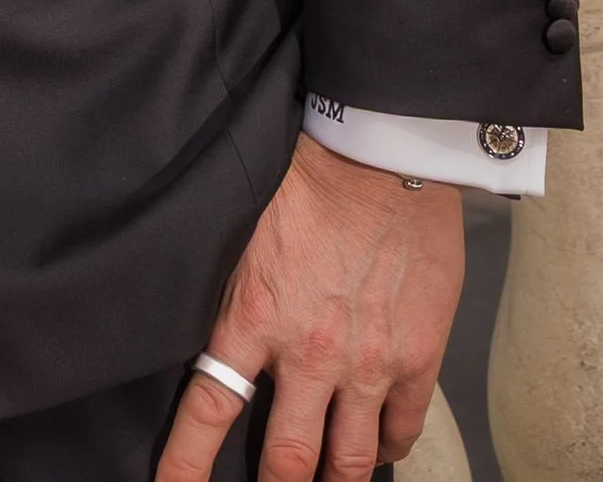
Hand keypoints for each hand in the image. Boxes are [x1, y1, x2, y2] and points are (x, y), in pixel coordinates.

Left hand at [155, 137, 463, 481]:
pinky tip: (377, 450)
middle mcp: (309, 354)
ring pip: (348, 461)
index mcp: (254, 317)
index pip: (210, 408)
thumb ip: (230, 289)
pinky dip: (388, 449)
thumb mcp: (245, 232)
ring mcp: (367, 363)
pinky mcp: (416, 357)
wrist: (382, 152)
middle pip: (286, 460)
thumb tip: (212, 329)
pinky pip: (402, 430)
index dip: (187, 463)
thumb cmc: (306, 175)